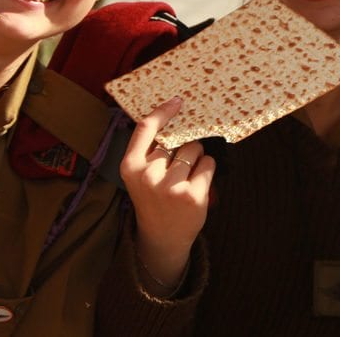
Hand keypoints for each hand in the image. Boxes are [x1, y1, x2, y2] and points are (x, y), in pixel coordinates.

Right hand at [119, 97, 215, 295]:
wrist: (162, 237)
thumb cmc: (154, 198)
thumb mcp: (141, 174)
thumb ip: (151, 149)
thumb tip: (176, 115)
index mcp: (130, 166)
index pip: (146, 128)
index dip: (163, 111)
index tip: (178, 101)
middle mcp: (148, 175)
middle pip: (178, 139)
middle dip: (184, 147)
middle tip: (178, 169)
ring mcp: (170, 186)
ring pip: (196, 149)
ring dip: (197, 158)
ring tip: (187, 178)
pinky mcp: (192, 195)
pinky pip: (209, 163)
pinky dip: (207, 169)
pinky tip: (197, 184)